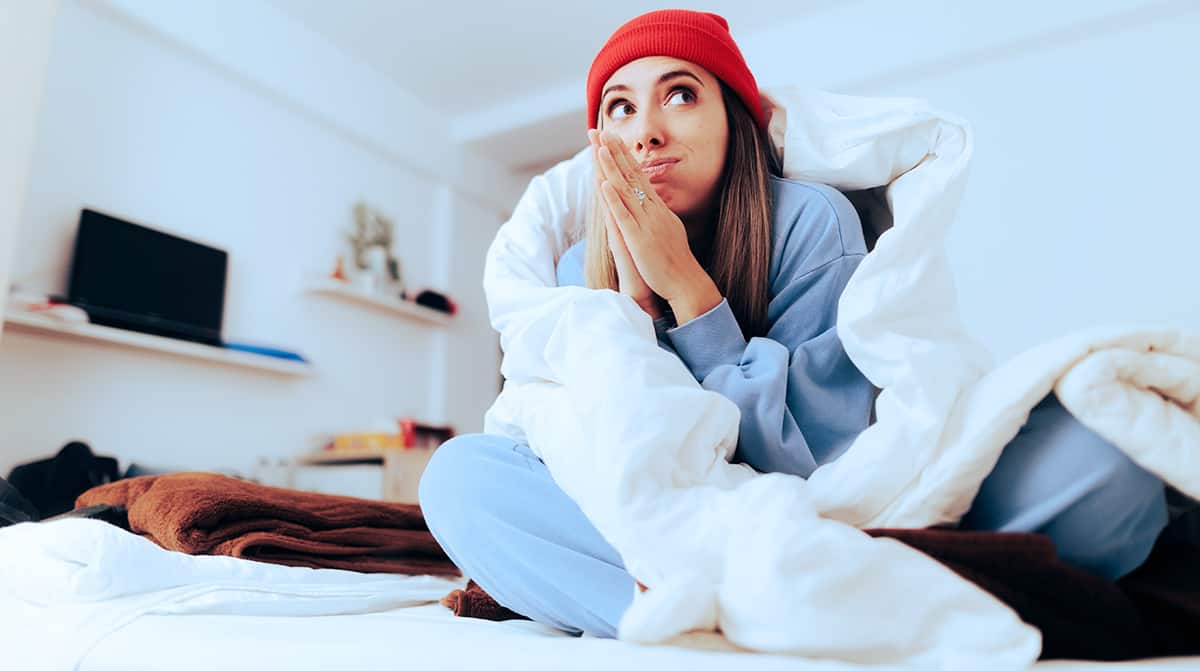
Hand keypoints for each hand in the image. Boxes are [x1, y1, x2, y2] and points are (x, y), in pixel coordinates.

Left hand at [591, 129, 721, 323]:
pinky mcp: (638, 238)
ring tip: (600, 147)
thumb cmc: (675, 261)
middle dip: (615, 152)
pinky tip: (604, 184)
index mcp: (657, 208)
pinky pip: (624, 215)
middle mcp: (652, 210)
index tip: (612, 138)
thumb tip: (653, 204)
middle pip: (630, 175)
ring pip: (626, 190)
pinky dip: (614, 199)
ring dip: (612, 167)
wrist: (686, 282)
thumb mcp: (667, 230)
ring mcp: (645, 223)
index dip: (624, 155)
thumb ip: (658, 216)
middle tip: (600, 130)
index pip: (638, 175)